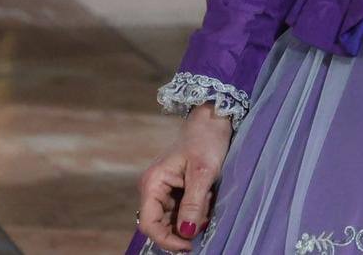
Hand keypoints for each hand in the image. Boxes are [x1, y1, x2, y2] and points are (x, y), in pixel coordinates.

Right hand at [137, 105, 232, 250]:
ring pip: (174, 220)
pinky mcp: (176, 190)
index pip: (149, 224)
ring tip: (208, 200)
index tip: (189, 245)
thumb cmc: (206, 141)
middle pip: (161, 225)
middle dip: (184, 227)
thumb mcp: (203, 173)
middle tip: (205, 216)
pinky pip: (182, 211)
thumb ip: (193, 204)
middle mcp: (154, 188)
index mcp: (153, 183)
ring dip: (192, 219)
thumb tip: (186, 233)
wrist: (213, 121)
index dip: (167, 239)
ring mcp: (164, 190)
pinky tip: (207, 198)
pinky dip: (195, 211)